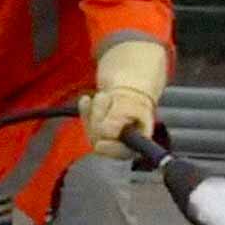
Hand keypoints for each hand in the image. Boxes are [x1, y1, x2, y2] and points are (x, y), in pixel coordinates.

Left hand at [85, 37, 168, 158]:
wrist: (130, 73)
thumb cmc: (136, 86)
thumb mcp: (129, 101)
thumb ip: (119, 118)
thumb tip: (108, 133)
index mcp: (139, 137)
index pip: (123, 152)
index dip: (111, 148)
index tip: (100, 143)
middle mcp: (125, 138)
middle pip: (103, 140)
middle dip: (100, 119)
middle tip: (107, 100)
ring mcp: (110, 132)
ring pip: (92, 131)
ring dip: (94, 111)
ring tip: (104, 96)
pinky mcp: (99, 123)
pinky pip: (85, 121)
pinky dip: (84, 109)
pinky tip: (87, 99)